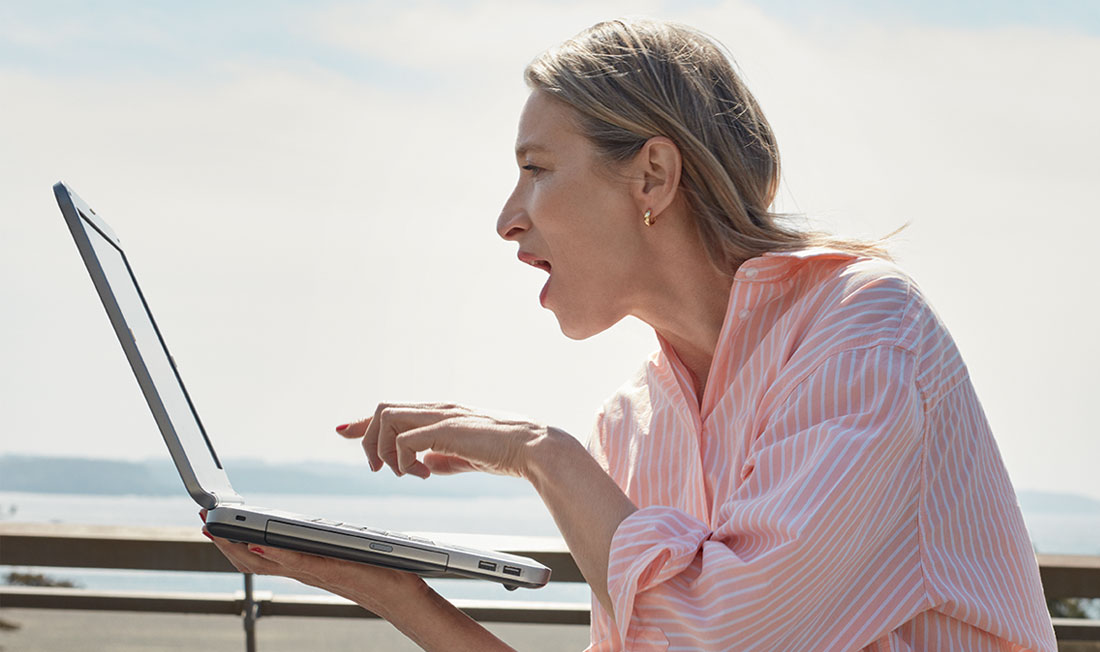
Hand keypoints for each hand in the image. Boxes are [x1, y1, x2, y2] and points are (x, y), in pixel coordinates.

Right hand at [199, 510, 424, 619]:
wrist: (404, 598)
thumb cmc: (379, 573)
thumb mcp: (342, 553)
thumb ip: (319, 544)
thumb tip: (303, 529)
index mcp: (305, 565)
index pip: (259, 556)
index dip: (232, 541)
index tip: (212, 523)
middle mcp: (305, 571)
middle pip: (253, 561)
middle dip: (225, 542)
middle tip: (204, 522)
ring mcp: (317, 573)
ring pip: (269, 563)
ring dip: (242, 547)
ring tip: (220, 529)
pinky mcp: (334, 571)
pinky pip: (301, 564)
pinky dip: (279, 554)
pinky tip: (263, 544)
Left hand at [336, 403, 548, 478]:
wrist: (533, 449)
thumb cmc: (507, 452)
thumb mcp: (466, 457)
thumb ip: (443, 458)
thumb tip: (424, 464)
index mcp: (441, 413)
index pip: (392, 410)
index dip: (364, 423)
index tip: (344, 432)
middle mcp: (438, 408)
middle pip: (382, 409)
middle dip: (368, 439)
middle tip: (378, 470)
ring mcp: (441, 416)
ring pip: (387, 418)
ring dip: (386, 450)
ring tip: (405, 473)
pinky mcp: (446, 429)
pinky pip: (405, 439)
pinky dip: (403, 459)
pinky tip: (423, 474)